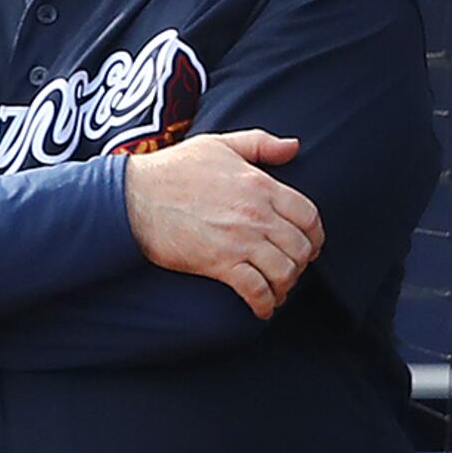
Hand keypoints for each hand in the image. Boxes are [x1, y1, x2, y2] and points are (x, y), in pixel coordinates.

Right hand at [124, 131, 323, 318]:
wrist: (136, 197)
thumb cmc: (174, 169)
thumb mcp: (220, 144)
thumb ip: (261, 144)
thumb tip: (294, 147)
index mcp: (261, 185)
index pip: (308, 215)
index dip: (315, 235)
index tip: (311, 245)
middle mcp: (257, 214)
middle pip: (300, 247)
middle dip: (301, 263)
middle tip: (292, 269)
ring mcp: (240, 241)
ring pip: (284, 271)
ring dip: (286, 285)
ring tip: (278, 290)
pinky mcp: (220, 264)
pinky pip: (256, 290)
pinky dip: (265, 304)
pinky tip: (262, 308)